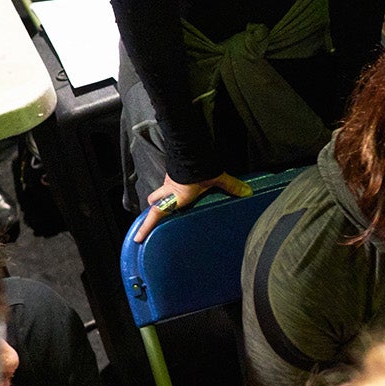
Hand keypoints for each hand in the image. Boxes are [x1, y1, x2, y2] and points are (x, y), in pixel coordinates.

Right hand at [136, 171, 251, 240]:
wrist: (191, 148)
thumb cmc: (200, 168)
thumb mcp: (217, 179)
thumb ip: (231, 186)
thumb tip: (246, 193)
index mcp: (177, 198)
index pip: (158, 214)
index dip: (147, 226)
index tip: (138, 237)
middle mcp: (170, 190)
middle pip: (155, 202)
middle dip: (154, 210)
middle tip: (157, 218)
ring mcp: (169, 180)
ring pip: (161, 191)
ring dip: (164, 197)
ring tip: (172, 203)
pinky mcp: (172, 172)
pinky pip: (169, 182)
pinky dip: (172, 187)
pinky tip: (182, 186)